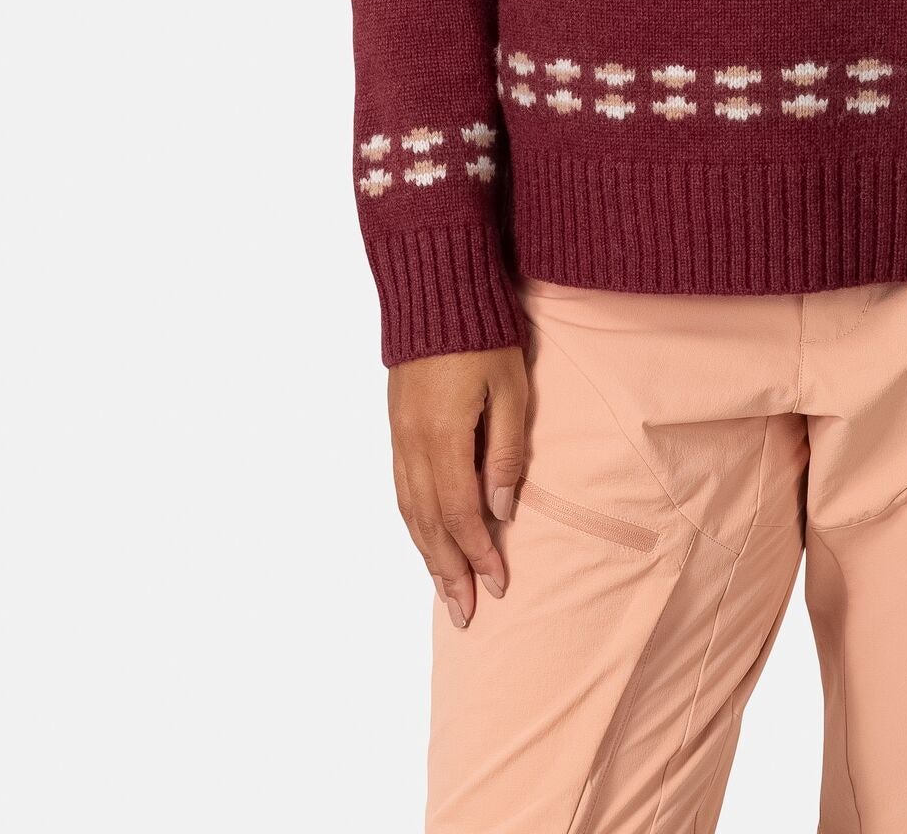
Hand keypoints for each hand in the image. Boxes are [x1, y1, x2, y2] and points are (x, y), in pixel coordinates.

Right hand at [389, 346, 529, 628]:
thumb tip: (502, 510)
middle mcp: (413, 445)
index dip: (480, 553)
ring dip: (427, 555)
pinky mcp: (396, 428)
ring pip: (410, 512)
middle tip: (465, 614)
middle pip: (430, 524)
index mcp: (443, 437)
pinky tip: (424, 539)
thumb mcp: (510, 390)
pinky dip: (413, 523)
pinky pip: (401, 490)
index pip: (461, 513)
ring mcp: (399, 437)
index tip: (498, 584)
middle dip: (449, 572)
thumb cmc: (483, 336)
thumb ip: (505, 453)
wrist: (435, 292)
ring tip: (445, 590)